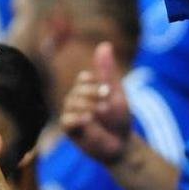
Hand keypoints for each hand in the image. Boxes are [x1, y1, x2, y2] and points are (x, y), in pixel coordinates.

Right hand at [61, 43, 131, 164]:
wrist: (121, 145)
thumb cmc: (120, 118)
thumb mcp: (116, 93)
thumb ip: (107, 71)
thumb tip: (105, 44)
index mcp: (88, 89)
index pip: (84, 78)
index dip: (94, 83)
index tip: (108, 90)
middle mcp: (77, 99)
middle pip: (77, 90)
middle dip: (93, 95)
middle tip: (107, 106)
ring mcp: (72, 114)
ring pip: (71, 103)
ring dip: (88, 106)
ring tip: (102, 114)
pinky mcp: (69, 129)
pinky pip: (67, 119)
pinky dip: (78, 118)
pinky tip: (88, 120)